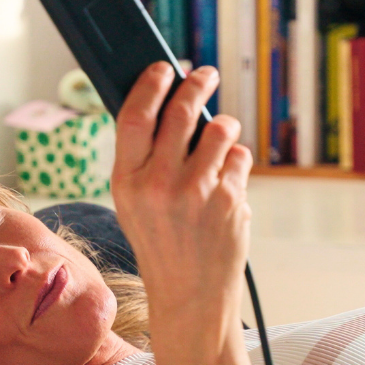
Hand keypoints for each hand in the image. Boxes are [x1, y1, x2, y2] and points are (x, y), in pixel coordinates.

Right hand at [110, 63, 251, 347]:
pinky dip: (235, 162)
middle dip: (197, 84)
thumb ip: (143, 159)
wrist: (190, 295)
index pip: (134, 116)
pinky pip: (238, 157)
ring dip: (223, 125)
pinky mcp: (230, 200)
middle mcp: (158, 185)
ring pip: (219, 129)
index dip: (150, 85)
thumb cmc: (161, 243)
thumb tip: (165, 102)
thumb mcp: (133, 203)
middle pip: (180, 111)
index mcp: (126, 183)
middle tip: (205, 74)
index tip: (163, 68)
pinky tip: (226, 181)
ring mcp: (197, 192)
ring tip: (220, 135)